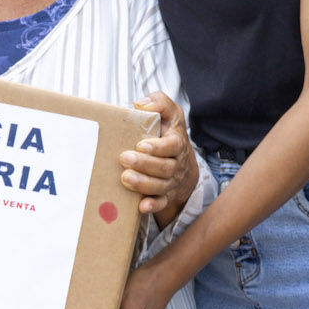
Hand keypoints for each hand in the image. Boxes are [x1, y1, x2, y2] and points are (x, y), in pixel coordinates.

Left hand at [124, 93, 195, 223]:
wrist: (183, 161)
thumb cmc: (169, 133)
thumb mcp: (169, 113)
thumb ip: (159, 103)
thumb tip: (141, 104)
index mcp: (177, 142)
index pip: (172, 146)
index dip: (158, 147)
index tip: (141, 145)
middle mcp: (177, 164)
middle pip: (165, 167)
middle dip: (145, 164)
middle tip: (124, 158)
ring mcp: (172, 181)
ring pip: (162, 186)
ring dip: (144, 183)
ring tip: (126, 178)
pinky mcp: (166, 195)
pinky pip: (162, 203)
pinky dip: (153, 205)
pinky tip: (141, 206)